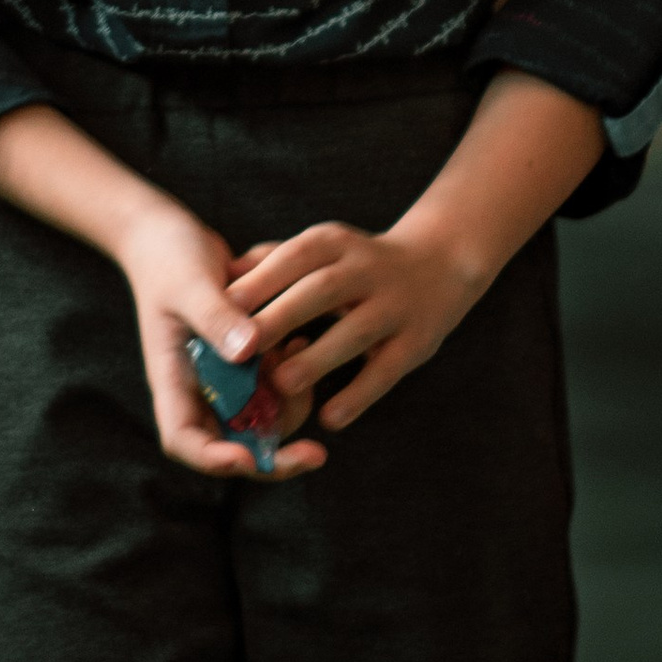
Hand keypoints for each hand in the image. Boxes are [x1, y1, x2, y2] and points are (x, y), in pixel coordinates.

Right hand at [116, 196, 326, 480]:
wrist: (170, 237)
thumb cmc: (171, 260)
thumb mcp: (191, 284)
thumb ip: (216, 317)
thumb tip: (247, 352)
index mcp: (173, 379)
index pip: (184, 439)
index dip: (215, 458)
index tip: (248, 459)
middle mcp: (198, 389)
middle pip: (231, 444)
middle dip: (272, 456)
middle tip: (316, 456)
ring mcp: (222, 379)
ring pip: (260, 420)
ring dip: (289, 404)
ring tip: (302, 350)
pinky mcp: (244, 362)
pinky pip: (273, 386)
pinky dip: (293, 373)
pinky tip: (303, 338)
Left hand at [225, 213, 489, 434]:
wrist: (443, 261)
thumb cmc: (357, 264)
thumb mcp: (320, 249)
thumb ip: (270, 263)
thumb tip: (218, 278)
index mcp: (335, 243)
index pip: (293, 257)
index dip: (258, 283)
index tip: (219, 313)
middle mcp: (367, 268)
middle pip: (321, 290)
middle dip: (282, 317)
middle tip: (242, 351)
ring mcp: (396, 304)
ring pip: (355, 332)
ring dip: (319, 358)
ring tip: (283, 384)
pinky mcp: (417, 341)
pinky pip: (386, 371)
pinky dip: (359, 395)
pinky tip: (330, 418)